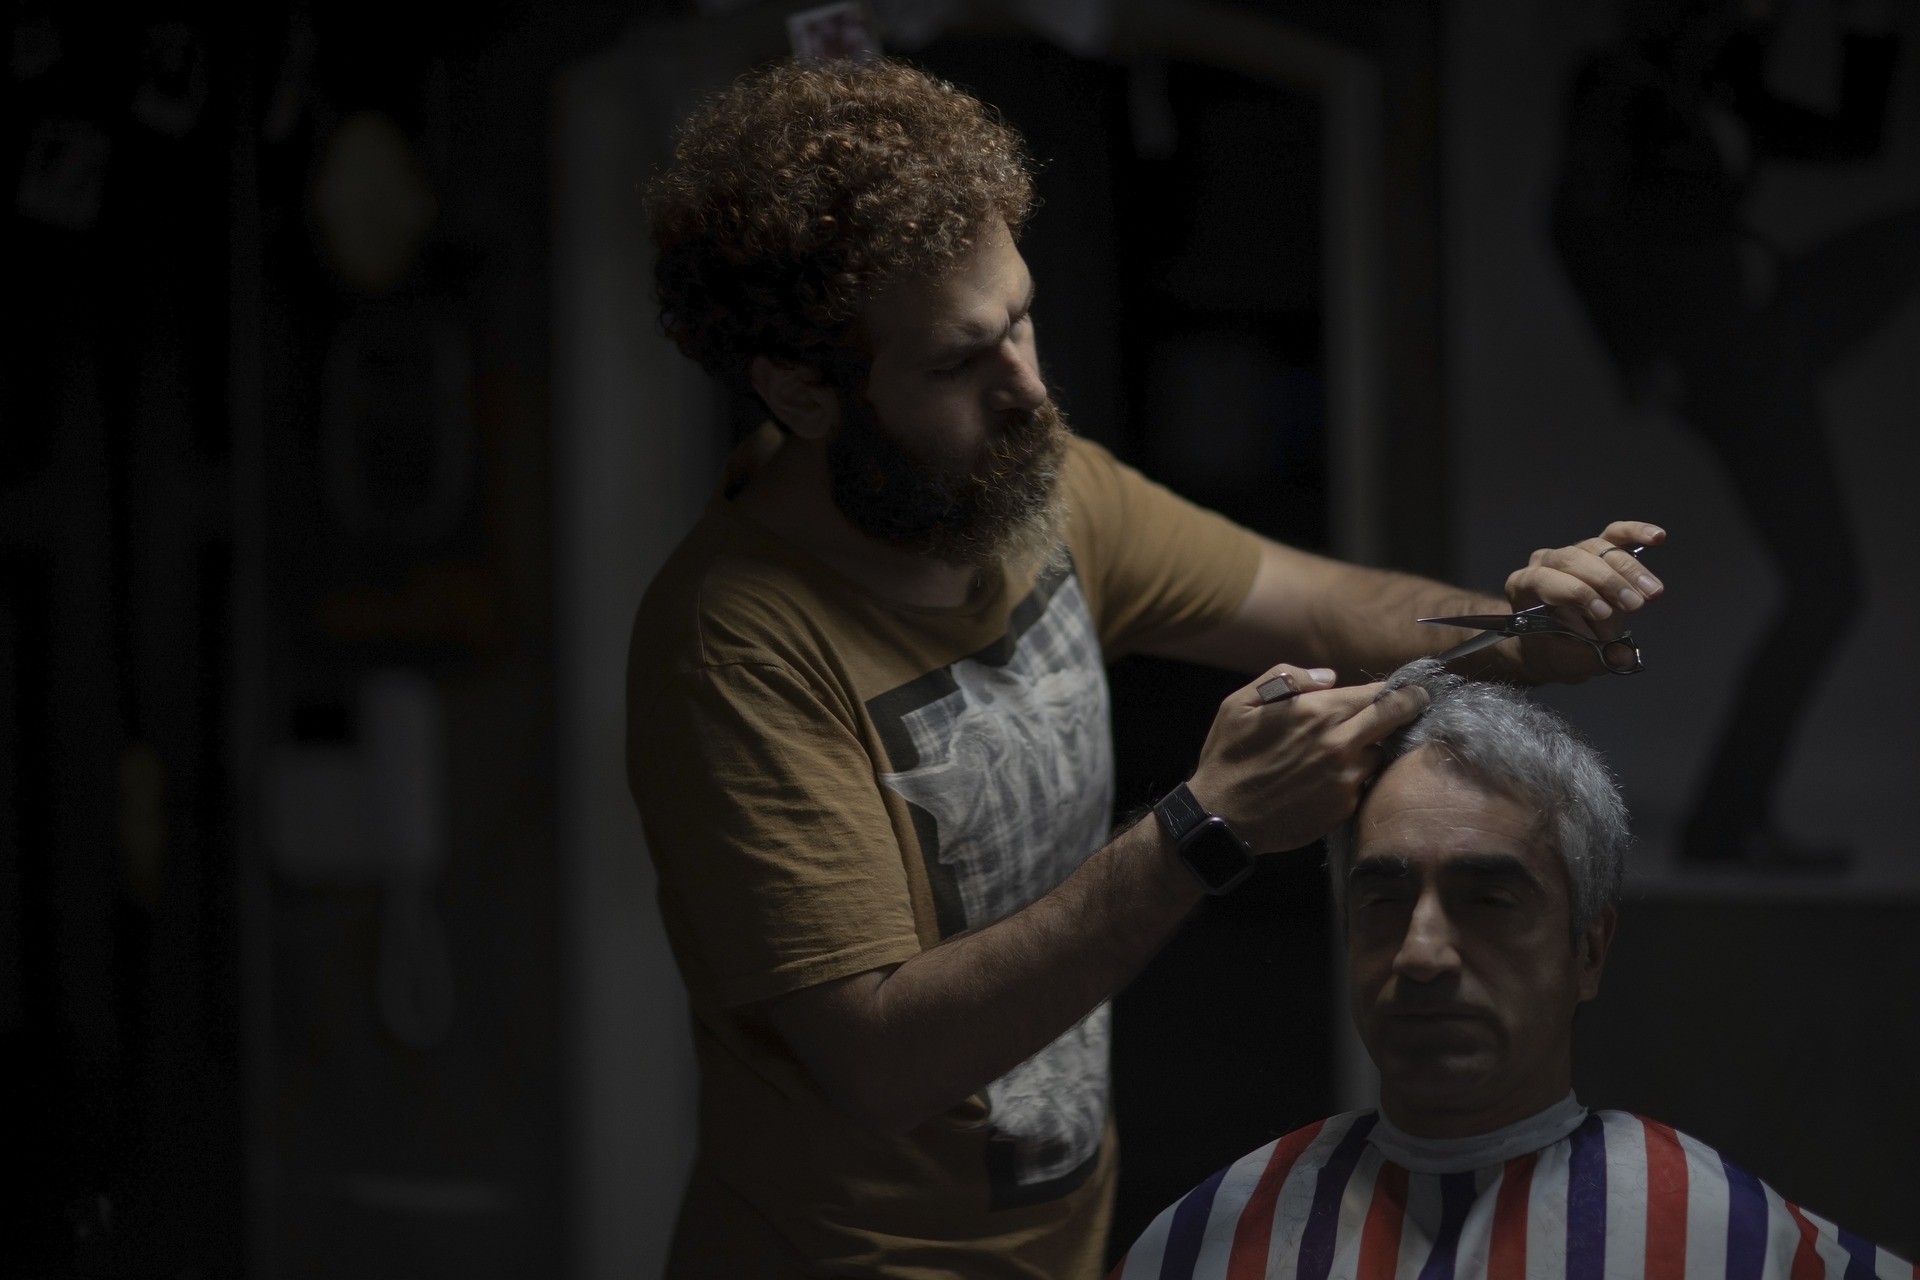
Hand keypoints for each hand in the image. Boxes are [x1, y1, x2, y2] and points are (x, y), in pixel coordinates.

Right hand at [1186, 665, 1428, 853]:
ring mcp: (1346, 778)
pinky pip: (1362, 785)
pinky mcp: (1344, 807)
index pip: (1376, 693)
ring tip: (1346, 752)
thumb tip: (1329, 677)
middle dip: (1410, 706)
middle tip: (1418, 702)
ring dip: (1369, 749)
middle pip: (1394, 718)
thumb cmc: (1227, 756)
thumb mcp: (1239, 704)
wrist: (1222, 818)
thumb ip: (1285, 678)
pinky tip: (1329, 780)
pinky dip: (1354, 778)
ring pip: (1377, 754)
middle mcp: (1339, 743)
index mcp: (1315, 712)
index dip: (1396, 689)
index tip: (1410, 688)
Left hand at [1504, 521, 1666, 682]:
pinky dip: (1636, 533)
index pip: (1544, 579)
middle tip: (1635, 604)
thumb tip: (1621, 655)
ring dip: (1628, 569)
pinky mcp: (1596, 550)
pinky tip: (1657, 537)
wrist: (1552, 642)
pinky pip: (1615, 534)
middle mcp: (1543, 564)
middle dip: (1607, 581)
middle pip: (1573, 559)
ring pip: (1597, 547)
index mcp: (1524, 588)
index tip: (1603, 612)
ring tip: (1651, 592)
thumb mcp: (1566, 662)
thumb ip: (1591, 658)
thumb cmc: (1553, 649)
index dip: (1576, 592)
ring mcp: (1570, 553)